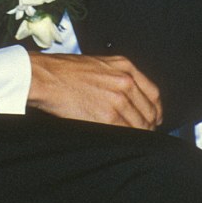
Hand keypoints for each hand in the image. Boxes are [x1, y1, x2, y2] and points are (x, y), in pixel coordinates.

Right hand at [27, 52, 162, 129]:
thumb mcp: (98, 63)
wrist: (46, 77)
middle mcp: (125, 81)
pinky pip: (127, 133)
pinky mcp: (109, 117)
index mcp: (125, 66)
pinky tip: (120, 139)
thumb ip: (117, 76)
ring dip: (137, 134)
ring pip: (140, 125)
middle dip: (147, 125)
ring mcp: (119, 100)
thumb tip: (130, 97)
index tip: (153, 118)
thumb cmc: (64, 69)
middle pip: (149, 112)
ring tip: (129, 137)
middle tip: (141, 132)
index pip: (153, 94)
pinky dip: (126, 139)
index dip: (155, 110)